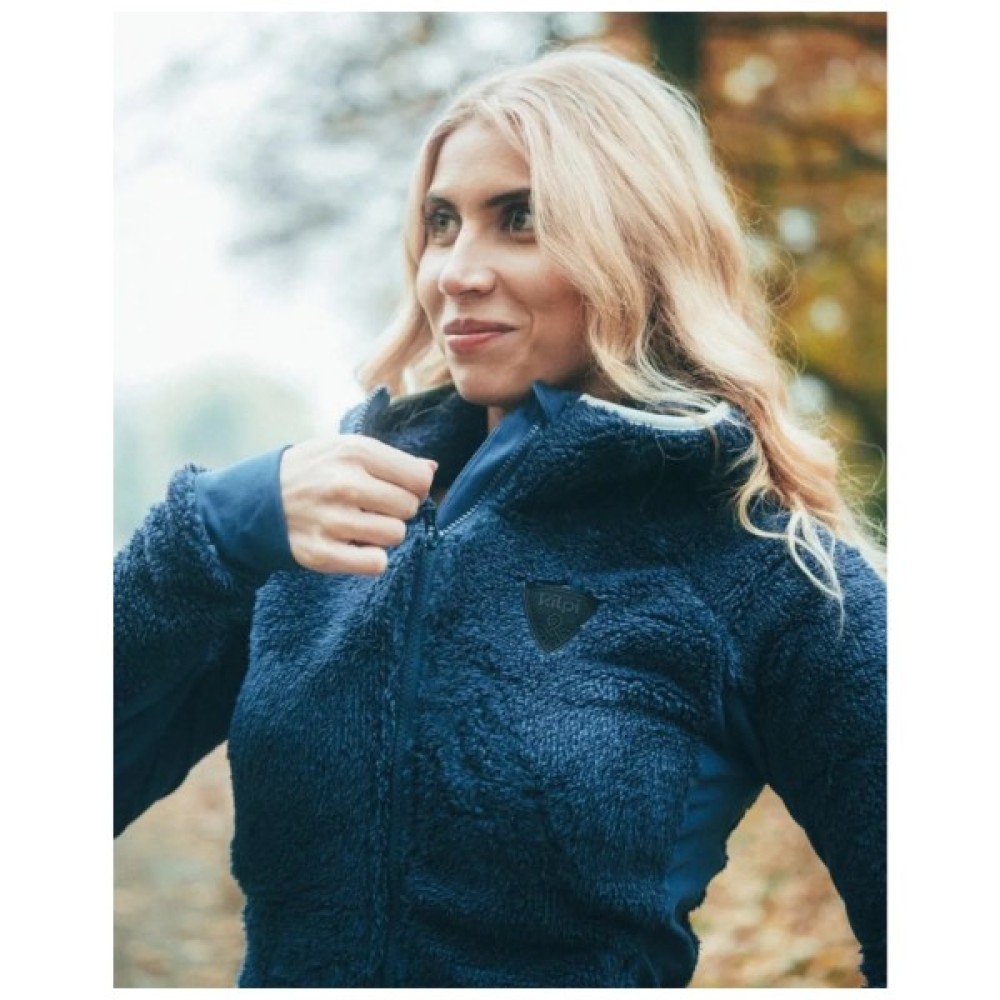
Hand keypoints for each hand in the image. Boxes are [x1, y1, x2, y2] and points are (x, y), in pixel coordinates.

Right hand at [279, 435, 436, 574]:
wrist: (257, 499)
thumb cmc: (312, 471)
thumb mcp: (346, 449)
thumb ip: (391, 459)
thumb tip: (432, 470)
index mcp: (355, 453)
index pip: (418, 479)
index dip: (415, 487)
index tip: (396, 489)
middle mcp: (344, 484)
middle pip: (409, 508)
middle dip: (397, 510)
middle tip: (374, 508)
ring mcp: (332, 520)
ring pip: (395, 536)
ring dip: (384, 534)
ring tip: (361, 525)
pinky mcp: (322, 553)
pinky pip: (376, 564)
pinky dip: (371, 558)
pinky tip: (356, 546)